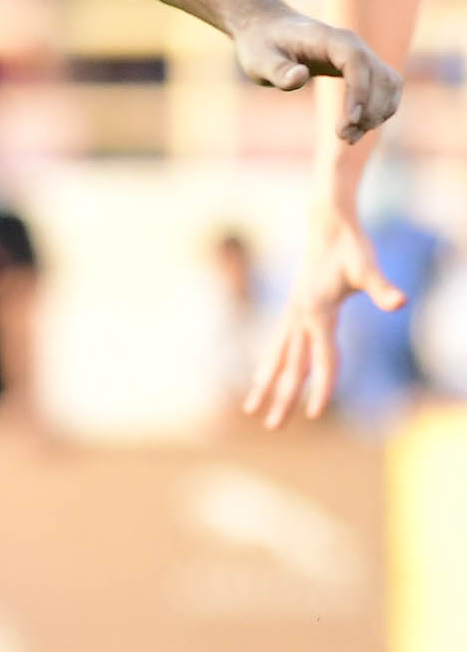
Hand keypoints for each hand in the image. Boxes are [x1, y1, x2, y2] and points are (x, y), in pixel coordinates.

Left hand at [231, 10, 401, 141]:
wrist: (267, 31)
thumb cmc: (261, 45)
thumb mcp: (258, 59)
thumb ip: (277, 70)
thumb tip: (299, 77)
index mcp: (328, 38)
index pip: (356, 61)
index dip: (360, 91)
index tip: (351, 119)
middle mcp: (351, 44)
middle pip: (380, 76)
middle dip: (369, 110)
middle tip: (343, 136)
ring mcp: (361, 55)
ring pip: (388, 84)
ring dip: (378, 113)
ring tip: (349, 137)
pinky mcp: (362, 69)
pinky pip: (385, 89)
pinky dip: (379, 110)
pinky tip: (358, 129)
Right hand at [245, 208, 403, 427]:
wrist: (327, 224)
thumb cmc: (352, 247)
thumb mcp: (368, 267)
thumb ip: (382, 288)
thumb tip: (400, 303)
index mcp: (315, 312)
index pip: (319, 359)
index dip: (319, 387)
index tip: (312, 415)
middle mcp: (298, 317)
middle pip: (290, 366)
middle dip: (281, 398)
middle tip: (272, 427)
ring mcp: (292, 315)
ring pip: (276, 358)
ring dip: (264, 385)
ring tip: (251, 410)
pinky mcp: (293, 311)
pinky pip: (278, 346)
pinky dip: (268, 365)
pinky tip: (261, 378)